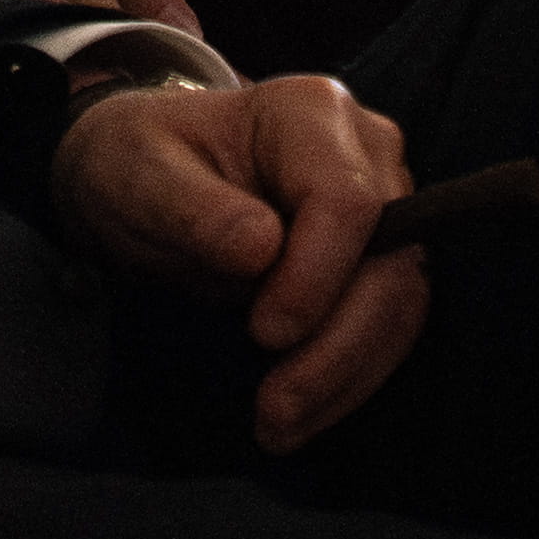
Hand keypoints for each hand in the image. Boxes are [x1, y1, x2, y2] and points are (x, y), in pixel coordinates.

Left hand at [53, 78, 428, 452]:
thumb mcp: (138, 175)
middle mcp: (367, 151)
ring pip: (400, 301)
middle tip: (273, 410)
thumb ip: (193, 208)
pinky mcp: (380, 256)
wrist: (148, 177)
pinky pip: (386, 324)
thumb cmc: (140, 161)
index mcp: (311, 112)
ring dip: (346, 374)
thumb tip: (262, 250)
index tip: (265, 333)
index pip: (348, 200)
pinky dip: (347, 377)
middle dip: (338, 346)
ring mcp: (384, 204)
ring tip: (278, 427)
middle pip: (391, 259)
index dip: (318, 275)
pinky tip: (298, 415)